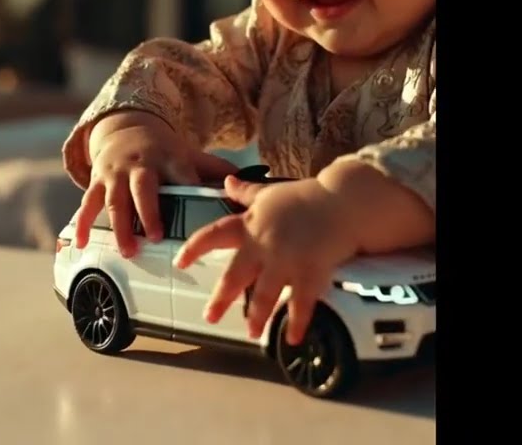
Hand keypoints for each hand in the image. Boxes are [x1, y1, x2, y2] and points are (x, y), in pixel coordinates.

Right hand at [74, 110, 237, 257]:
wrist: (124, 128)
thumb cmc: (162, 150)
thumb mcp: (188, 154)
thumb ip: (215, 170)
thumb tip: (254, 180)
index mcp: (168, 158)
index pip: (181, 172)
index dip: (189, 185)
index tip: (199, 205)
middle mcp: (140, 165)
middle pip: (143, 188)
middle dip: (149, 212)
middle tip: (156, 236)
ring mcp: (116, 174)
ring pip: (115, 200)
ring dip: (121, 226)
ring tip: (129, 249)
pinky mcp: (97, 181)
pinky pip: (88, 203)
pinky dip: (83, 224)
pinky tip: (82, 243)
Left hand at [173, 174, 358, 345]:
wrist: (341, 201)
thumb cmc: (304, 197)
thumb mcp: (269, 193)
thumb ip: (245, 192)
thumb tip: (225, 182)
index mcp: (250, 225)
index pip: (214, 235)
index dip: (194, 248)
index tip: (179, 262)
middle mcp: (263, 245)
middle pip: (236, 275)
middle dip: (221, 298)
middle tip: (210, 317)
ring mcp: (287, 261)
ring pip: (265, 294)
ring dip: (257, 316)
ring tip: (251, 333)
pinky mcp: (310, 272)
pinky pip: (302, 303)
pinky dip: (298, 322)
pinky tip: (294, 338)